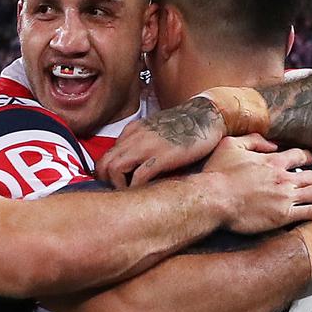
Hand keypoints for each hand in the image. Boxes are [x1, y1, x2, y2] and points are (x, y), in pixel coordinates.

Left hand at [98, 97, 234, 187]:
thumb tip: (132, 167)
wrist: (208, 114)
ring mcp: (147, 145)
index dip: (106, 177)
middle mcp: (134, 137)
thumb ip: (142, 145)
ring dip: (119, 188)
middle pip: (104, 165)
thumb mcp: (156, 131)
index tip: (116, 187)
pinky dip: (137, 189)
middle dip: (108, 185)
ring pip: (114, 169)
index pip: (106, 157)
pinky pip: (138, 176)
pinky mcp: (162, 155)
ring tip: (131, 196)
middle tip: (121, 195)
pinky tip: (146, 195)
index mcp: (132, 132)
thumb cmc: (185, 127)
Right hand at [204, 136, 311, 234]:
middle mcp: (283, 178)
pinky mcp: (283, 215)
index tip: (310, 160)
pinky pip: (310, 212)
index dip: (306, 157)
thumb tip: (272, 145)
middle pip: (311, 176)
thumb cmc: (218, 173)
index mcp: (272, 161)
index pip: (297, 156)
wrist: (214, 198)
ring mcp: (285, 197)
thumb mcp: (231, 145)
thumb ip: (254, 141)